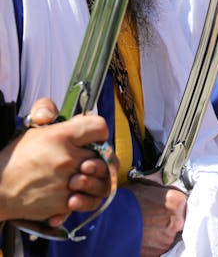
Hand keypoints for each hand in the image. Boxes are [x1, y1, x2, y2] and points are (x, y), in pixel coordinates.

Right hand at [0, 98, 110, 223]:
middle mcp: (66, 158)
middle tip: (87, 159)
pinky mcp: (65, 202)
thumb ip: (50, 112)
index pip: (99, 127)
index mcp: (60, 136)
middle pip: (104, 155)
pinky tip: (75, 192)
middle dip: (98, 157)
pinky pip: (89, 199)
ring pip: (101, 179)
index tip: (93, 137)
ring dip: (96, 179)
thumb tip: (75, 112)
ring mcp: (67, 181)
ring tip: (82, 176)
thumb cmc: (18, 159)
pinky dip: (85, 198)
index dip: (98, 131)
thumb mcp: (34, 129)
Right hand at [127, 182, 186, 256]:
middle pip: (180, 218)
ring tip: (147, 225)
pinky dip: (155, 241)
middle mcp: (177, 221)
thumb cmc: (125, 202)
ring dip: (162, 230)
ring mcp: (168, 238)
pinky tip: (145, 234)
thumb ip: (160, 190)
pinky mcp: (159, 251)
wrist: (110, 222)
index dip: (175, 203)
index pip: (184, 202)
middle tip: (155, 215)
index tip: (168, 205)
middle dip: (169, 217)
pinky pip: (161, 245)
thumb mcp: (144, 186)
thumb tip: (163, 191)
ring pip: (170, 233)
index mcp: (177, 201)